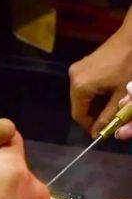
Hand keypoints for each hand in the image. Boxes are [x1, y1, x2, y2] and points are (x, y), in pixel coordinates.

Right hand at [70, 7, 131, 137]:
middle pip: (77, 105)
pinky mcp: (81, 64)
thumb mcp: (121, 94)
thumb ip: (109, 115)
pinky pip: (83, 85)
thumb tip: (99, 133)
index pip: (78, 115)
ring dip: (93, 104)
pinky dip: (93, 93)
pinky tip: (106, 93)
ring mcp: (76, 70)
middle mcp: (73, 78)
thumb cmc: (129, 66)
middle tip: (107, 120)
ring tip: (109, 107)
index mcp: (80, 87)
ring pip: (80, 96)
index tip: (101, 132)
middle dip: (91, 115)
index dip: (89, 126)